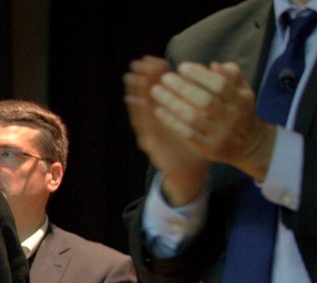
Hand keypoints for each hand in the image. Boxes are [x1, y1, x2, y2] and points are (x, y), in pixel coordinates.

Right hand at [124, 56, 208, 205]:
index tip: (155, 58)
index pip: (161, 86)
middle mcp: (157, 119)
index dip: (156, 73)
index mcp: (168, 110)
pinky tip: (134, 100)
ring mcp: (151, 130)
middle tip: (139, 63)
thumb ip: (200, 95)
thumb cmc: (196, 138)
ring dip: (136, 91)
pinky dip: (138, 111)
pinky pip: (143, 124)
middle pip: (148, 94)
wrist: (190, 169)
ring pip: (142, 107)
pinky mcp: (150, 143)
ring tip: (132, 76)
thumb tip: (204, 70)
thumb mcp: (199, 116)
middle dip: (144, 77)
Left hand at [151, 61, 275, 182]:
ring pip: (192, 118)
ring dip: (171, 103)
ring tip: (156, 91)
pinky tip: (158, 111)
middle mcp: (232, 117)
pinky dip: (171, 122)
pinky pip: (187, 134)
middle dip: (182, 87)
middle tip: (164, 77)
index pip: (219, 85)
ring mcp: (220, 134)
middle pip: (204, 101)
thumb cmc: (239, 110)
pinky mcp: (209, 148)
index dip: (200, 75)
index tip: (181, 67)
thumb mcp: (242, 92)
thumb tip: (213, 65)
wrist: (249, 145)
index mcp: (241, 100)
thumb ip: (231, 76)